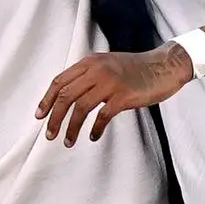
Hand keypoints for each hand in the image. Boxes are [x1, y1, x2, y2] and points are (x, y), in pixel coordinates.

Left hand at [38, 44, 193, 145]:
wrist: (164, 66)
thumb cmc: (136, 69)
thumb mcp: (107, 64)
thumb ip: (88, 75)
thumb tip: (69, 96)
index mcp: (90, 62)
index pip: (59, 81)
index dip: (47, 100)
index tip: (40, 116)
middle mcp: (97, 70)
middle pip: (66, 96)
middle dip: (54, 118)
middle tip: (50, 134)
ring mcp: (110, 82)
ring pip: (80, 108)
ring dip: (70, 127)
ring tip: (67, 142)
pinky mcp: (123, 96)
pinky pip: (102, 116)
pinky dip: (95, 129)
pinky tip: (93, 137)